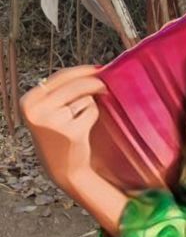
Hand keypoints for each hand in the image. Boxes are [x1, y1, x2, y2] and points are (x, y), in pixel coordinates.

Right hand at [19, 65, 105, 194]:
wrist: (64, 168)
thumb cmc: (60, 135)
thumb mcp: (50, 110)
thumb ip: (61, 91)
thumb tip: (90, 70)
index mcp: (29, 101)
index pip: (60, 76)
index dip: (82, 71)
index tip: (98, 68)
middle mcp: (37, 110)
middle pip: (75, 85)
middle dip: (94, 82)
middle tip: (105, 84)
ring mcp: (53, 121)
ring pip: (85, 98)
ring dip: (88, 106)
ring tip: (77, 122)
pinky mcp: (71, 131)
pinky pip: (92, 111)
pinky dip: (93, 117)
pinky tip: (82, 130)